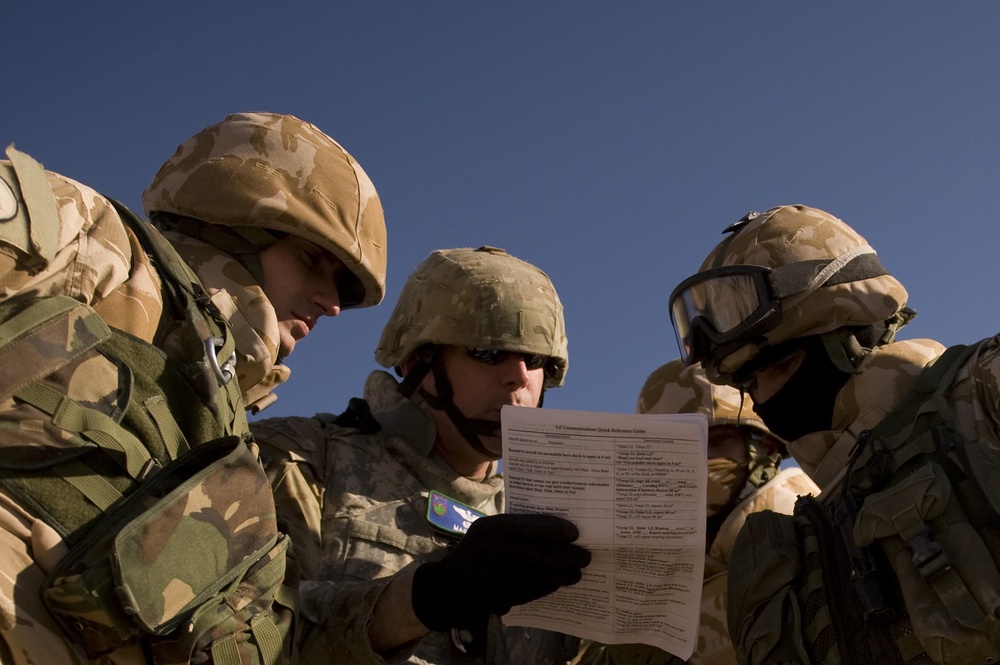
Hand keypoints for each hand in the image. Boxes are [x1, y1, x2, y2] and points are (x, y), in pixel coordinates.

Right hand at [411, 513, 590, 630]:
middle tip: (586, 555)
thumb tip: (554, 528)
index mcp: (493, 530)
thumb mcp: (488, 528)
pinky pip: (535, 591)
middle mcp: (498, 553)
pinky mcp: (505, 597)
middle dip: (569, 556)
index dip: (557, 530)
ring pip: (542, 576)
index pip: (532, 528)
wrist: (452, 585)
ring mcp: (502, 578)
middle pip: (542, 555)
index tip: (574, 533)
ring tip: (578, 571)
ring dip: (565, 574)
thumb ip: (516, 526)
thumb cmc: (476, 548)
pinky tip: (559, 581)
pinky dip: (550, 586)